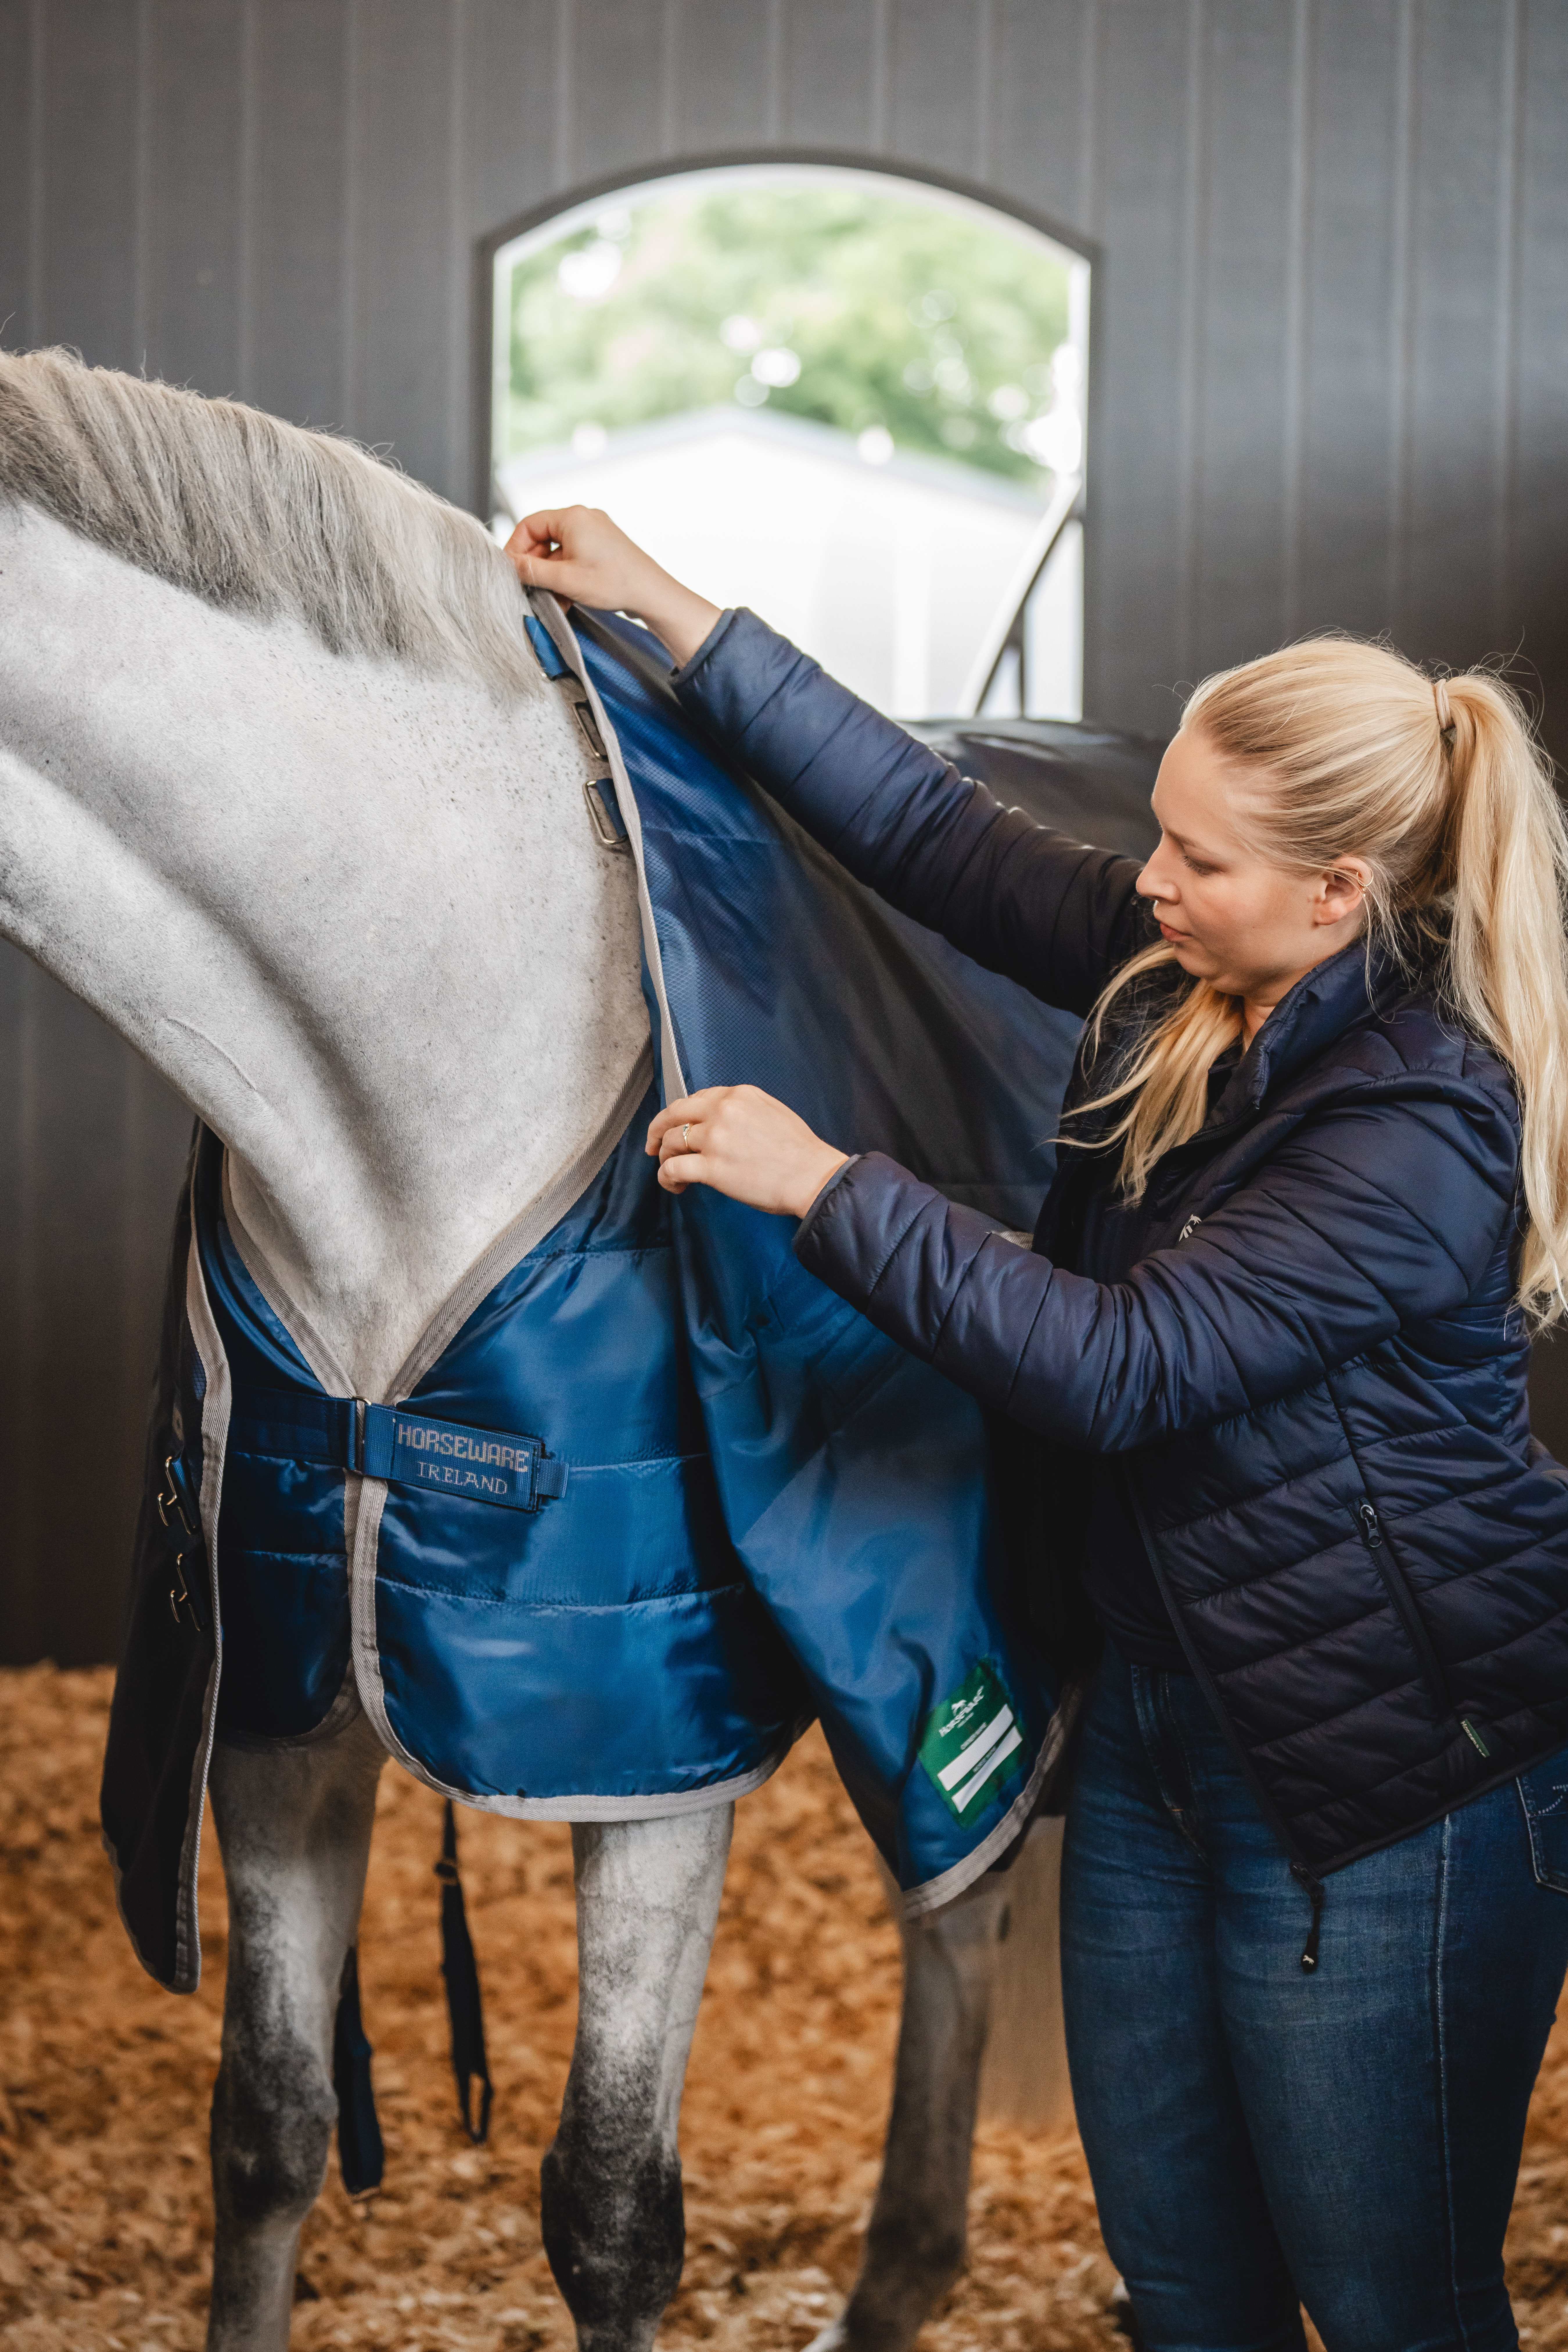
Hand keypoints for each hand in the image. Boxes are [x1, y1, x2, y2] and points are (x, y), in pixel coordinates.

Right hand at [503, 506, 721, 665]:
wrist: (652, 594)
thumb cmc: (615, 583)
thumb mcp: (565, 579)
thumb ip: (532, 570)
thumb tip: (509, 565)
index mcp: (572, 517)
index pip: (529, 525)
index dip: (515, 548)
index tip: (510, 570)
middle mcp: (584, 518)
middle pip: (543, 537)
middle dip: (535, 565)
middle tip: (528, 588)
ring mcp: (595, 532)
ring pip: (558, 551)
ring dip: (551, 575)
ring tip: (550, 598)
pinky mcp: (603, 546)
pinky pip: (574, 557)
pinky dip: (566, 575)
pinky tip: (565, 597)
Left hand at [647, 1086, 849, 1218]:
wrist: (813, 1177)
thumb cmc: (799, 1152)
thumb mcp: (771, 1112)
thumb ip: (740, 1111)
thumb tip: (718, 1122)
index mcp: (739, 1095)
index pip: (696, 1099)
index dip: (680, 1115)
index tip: (674, 1126)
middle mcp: (723, 1110)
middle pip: (673, 1114)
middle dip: (657, 1130)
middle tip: (652, 1146)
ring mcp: (715, 1138)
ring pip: (670, 1142)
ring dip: (665, 1158)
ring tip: (672, 1172)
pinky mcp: (711, 1167)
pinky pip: (672, 1168)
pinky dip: (666, 1177)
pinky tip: (674, 1185)